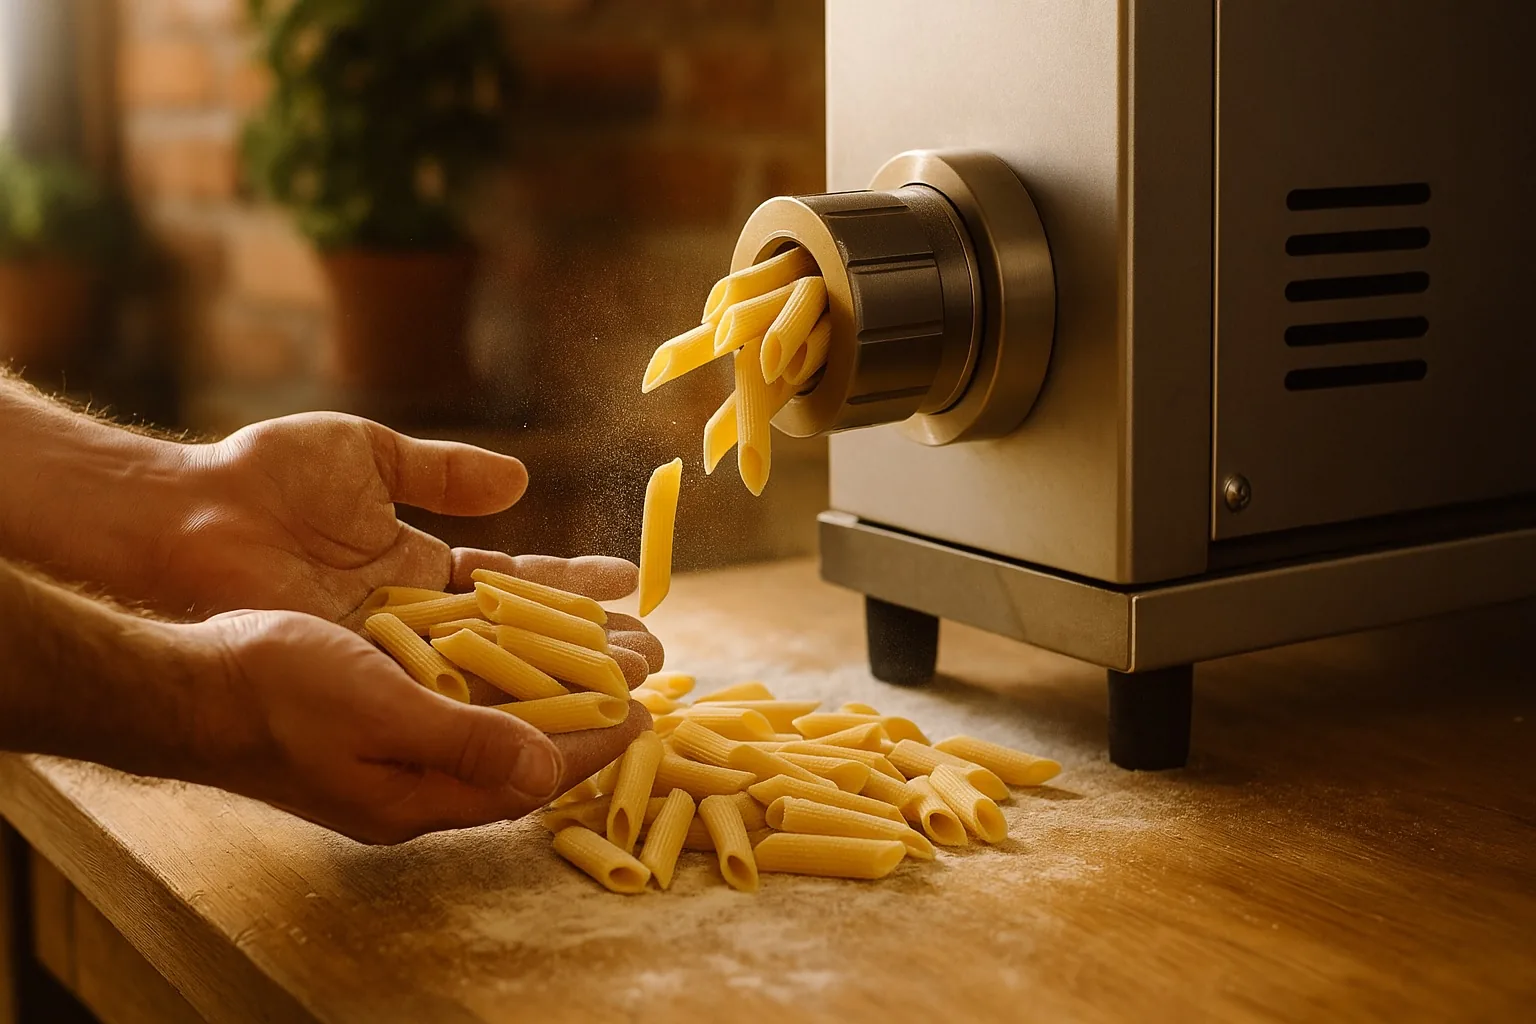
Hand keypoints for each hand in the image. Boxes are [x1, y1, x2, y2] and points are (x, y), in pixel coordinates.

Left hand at [161, 412, 663, 680]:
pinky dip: (506, 699)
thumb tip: (518, 480)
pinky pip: (451, 692)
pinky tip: (560, 706)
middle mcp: (416, 616)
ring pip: (497, 670)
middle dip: (591, 643)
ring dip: (566, 677)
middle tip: (655, 652)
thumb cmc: (264, 479)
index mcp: (417, 563)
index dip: (574, 583)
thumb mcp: (368, 455)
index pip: (515, 579)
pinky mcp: (369, 677)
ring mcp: (395, 652)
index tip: (633, 581)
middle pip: (521, 635)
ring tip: (633, 682)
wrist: (187, 522)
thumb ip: (440, 470)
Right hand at [186, 609, 651, 843]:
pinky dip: (506, 656)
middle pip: (527, 740)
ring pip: (501, 706)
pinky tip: (534, 627)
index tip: (646, 711)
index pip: (530, 775)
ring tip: (612, 638)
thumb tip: (548, 773)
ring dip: (557, 672)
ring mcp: (398, 741)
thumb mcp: (377, 717)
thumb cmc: (273, 699)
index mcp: (418, 796)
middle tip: (649, 665)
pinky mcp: (381, 703)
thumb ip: (464, 744)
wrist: (185, 681)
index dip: (592, 743)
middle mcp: (417, 776)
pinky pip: (463, 684)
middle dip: (590, 702)